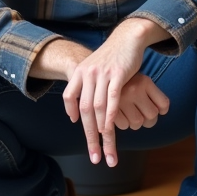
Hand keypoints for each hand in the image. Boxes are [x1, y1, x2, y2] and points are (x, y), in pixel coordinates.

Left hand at [60, 18, 170, 167]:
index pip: (69, 96)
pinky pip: (112, 100)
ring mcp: (102, 75)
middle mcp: (88, 74)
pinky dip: (110, 117)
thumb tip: (83, 104)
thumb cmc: (112, 57)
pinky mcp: (118, 75)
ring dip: (102, 133)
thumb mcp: (94, 67)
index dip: (71, 111)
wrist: (127, 39)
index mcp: (80, 72)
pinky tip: (110, 130)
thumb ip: (87, 84)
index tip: (76, 125)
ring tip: (106, 150)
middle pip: (84, 110)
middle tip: (94, 156)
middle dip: (89, 136)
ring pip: (98, 109)